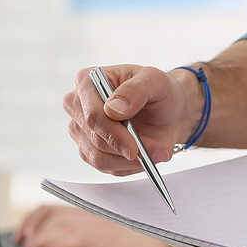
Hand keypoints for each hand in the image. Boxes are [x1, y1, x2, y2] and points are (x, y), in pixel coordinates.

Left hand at [13, 205, 150, 246]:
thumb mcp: (124, 238)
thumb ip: (103, 235)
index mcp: (104, 210)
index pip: (66, 205)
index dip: (42, 216)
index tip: (29, 229)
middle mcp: (101, 213)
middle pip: (58, 212)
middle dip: (33, 224)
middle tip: (21, 237)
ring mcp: (103, 224)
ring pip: (60, 224)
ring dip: (39, 236)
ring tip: (28, 246)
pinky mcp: (105, 238)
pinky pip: (71, 238)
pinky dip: (54, 244)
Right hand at [63, 64, 199, 174]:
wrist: (168, 111)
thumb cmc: (159, 90)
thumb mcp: (155, 80)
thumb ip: (135, 90)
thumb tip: (113, 108)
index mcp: (88, 81)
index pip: (92, 114)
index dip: (112, 133)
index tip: (133, 147)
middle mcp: (79, 106)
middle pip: (94, 137)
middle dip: (127, 148)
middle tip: (156, 151)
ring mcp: (82, 130)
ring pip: (98, 157)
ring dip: (131, 160)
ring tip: (157, 151)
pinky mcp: (90, 149)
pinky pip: (106, 166)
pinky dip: (129, 165)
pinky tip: (147, 156)